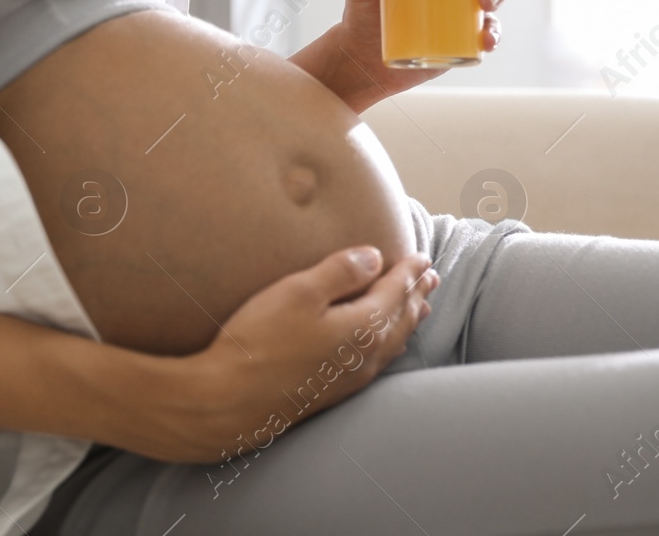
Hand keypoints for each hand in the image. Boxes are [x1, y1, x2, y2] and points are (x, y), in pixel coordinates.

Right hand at [144, 247, 436, 464]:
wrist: (229, 402)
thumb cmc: (260, 343)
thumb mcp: (298, 292)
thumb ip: (340, 272)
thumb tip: (375, 257)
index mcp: (363, 327)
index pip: (396, 291)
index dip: (410, 271)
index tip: (422, 257)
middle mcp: (365, 356)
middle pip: (401, 318)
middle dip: (416, 294)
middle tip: (429, 277)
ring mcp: (350, 378)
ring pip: (393, 343)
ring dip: (408, 321)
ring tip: (418, 307)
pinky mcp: (333, 392)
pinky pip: (378, 362)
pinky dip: (390, 344)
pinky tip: (383, 347)